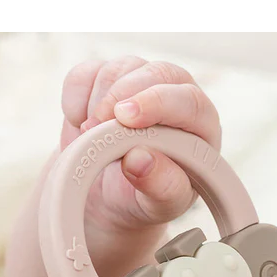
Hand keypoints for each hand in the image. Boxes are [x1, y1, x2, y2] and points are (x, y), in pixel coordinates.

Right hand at [60, 56, 221, 244]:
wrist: (111, 198)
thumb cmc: (146, 198)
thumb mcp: (159, 206)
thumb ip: (160, 186)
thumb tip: (140, 159)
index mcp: (201, 126)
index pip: (190, 102)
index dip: (157, 104)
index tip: (125, 119)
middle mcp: (176, 96)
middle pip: (156, 73)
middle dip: (121, 98)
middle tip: (97, 129)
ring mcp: (141, 82)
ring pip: (119, 70)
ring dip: (97, 104)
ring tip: (93, 140)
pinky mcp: (107, 79)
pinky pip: (86, 73)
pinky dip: (76, 98)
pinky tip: (82, 125)